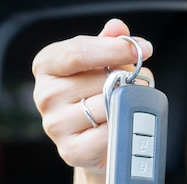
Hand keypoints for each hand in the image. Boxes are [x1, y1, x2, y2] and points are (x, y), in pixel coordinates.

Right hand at [32, 19, 153, 173]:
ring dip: (127, 104)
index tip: (142, 50)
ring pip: (107, 106)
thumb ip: (108, 44)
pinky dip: (121, 128)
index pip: (79, 52)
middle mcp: (44, 95)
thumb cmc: (96, 97)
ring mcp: (55, 125)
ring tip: (127, 105)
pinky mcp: (70, 150)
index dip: (114, 50)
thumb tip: (118, 29)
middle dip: (127, 80)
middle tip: (134, 86)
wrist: (94, 145)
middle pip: (100, 80)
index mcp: (47, 66)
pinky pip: (108, 134)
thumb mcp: (99, 64)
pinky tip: (119, 126)